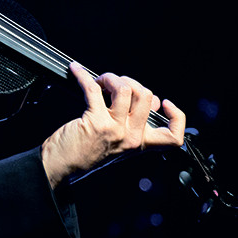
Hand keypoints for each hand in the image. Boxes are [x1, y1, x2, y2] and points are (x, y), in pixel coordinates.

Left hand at [40, 61, 185, 187]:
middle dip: (129, 81)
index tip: (163, 103)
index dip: (177, 117)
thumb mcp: (117, 142)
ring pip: (125, 89)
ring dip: (110, 78)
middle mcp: (130, 137)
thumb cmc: (84, 151)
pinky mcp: (95, 121)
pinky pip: (93, 88)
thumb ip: (131, 124)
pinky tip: (76, 71)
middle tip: (114, 85)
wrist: (60, 166)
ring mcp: (114, 130)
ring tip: (99, 81)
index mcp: (139, 143)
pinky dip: (82, 76)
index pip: (174, 137)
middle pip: (146, 97)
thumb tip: (142, 97)